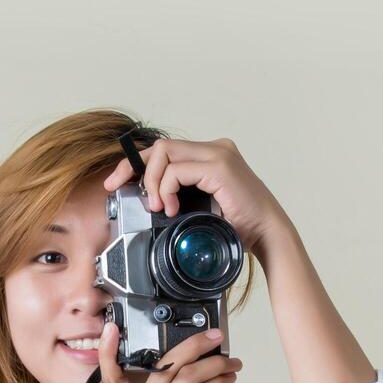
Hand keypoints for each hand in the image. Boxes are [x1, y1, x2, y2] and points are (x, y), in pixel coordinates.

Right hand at [97, 322, 242, 382]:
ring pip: (186, 378)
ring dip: (214, 364)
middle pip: (165, 367)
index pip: (114, 380)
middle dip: (193, 346)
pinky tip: (229, 379)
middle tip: (214, 336)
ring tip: (231, 362)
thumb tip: (212, 377)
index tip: (110, 330)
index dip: (109, 354)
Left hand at [102, 137, 291, 252]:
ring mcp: (218, 155)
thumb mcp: (197, 208)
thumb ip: (178, 196)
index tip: (116, 183)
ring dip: (152, 181)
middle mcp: (214, 149)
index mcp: (209, 156)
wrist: (266, 236)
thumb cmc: (236, 227)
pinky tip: (171, 208)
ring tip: (158, 206)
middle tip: (120, 189)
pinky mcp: (220, 167)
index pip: (163, 150)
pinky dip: (166, 189)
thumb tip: (148, 199)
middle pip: (159, 146)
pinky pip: (177, 170)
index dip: (134, 164)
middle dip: (132, 168)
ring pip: (164, 152)